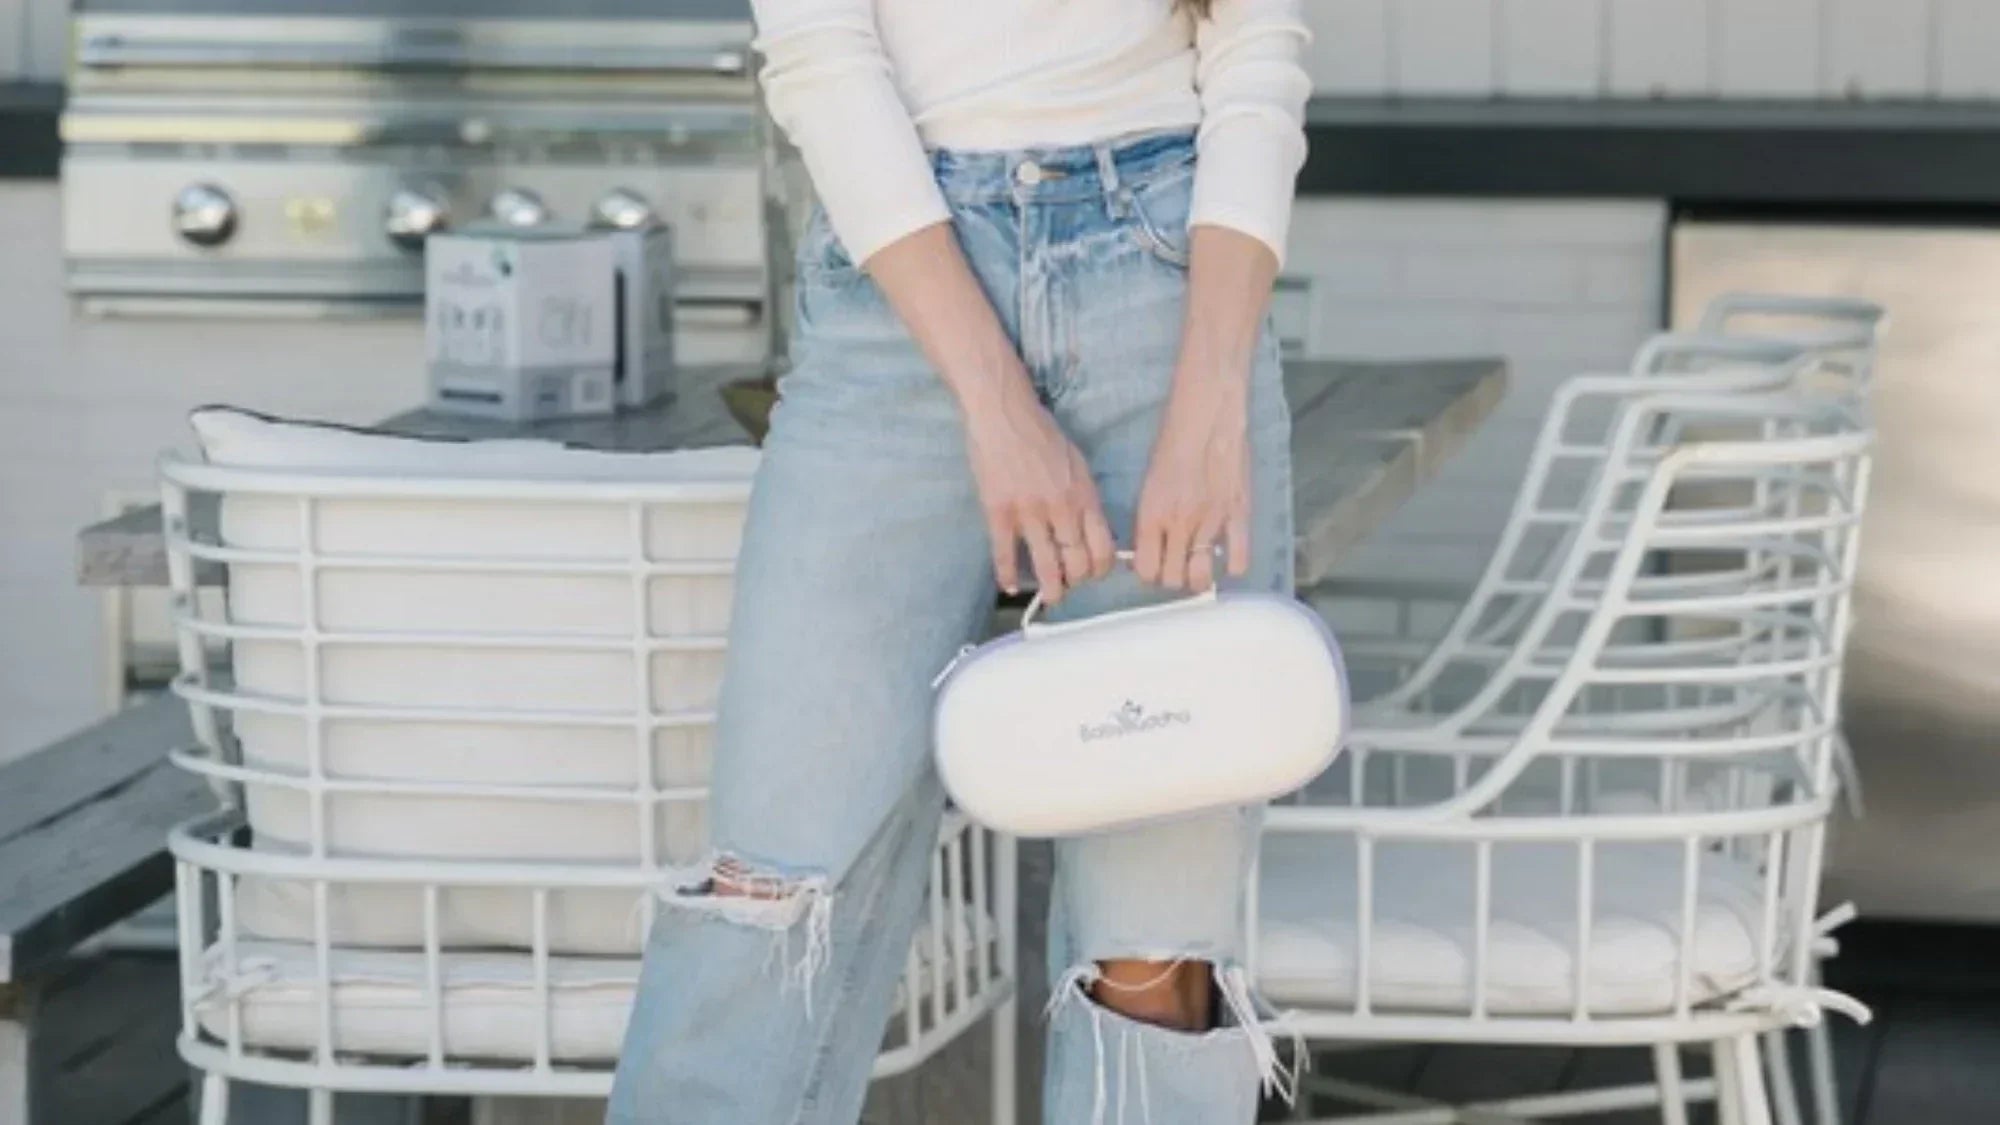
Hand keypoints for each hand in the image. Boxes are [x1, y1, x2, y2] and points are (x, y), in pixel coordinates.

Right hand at [964, 377, 1116, 602]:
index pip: (1103, 548)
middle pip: (1077, 563)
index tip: (1093, 573)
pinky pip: (1004, 553)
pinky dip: (1007, 575)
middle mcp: (1061, 508)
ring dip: (1051, 589)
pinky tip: (1009, 587)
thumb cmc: (1042, 435)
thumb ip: (1086, 499)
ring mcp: (1029, 512)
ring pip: (1046, 565)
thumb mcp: (1078, 464)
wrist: (1004, 415)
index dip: (1100, 569)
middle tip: (1069, 584)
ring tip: (1050, 597)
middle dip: (1076, 581)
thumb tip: (1093, 531)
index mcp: (1084, 497)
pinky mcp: (998, 511)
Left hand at [1133, 373, 1251, 591]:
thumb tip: (1150, 545)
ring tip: (1199, 567)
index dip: (1148, 572)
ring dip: (1198, 578)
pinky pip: (1238, 560)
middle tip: (1177, 565)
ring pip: (1201, 577)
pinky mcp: (1239, 515)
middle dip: (1172, 578)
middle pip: (1172, 580)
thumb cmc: (1174, 440)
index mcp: (1152, 515)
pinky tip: (1227, 557)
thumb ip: (1149, 517)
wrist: (1208, 415)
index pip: (1146, 569)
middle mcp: (1179, 525)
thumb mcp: (1148, 481)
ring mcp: (1212, 523)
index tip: (1153, 564)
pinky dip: (1232, 566)